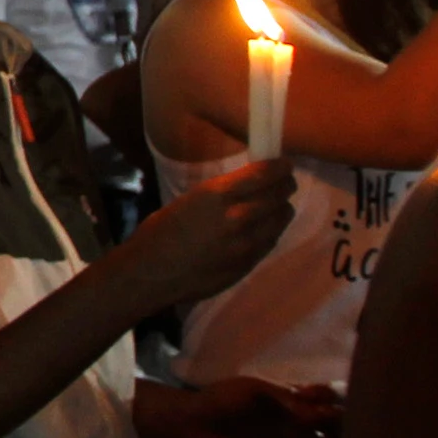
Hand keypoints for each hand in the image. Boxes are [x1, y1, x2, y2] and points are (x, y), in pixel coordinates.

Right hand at [111, 160, 295, 309]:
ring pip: (282, 218)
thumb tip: (248, 187)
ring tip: (273, 207)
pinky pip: (271, 241)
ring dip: (280, 209)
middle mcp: (238, 216)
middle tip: (282, 184)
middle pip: (280, 195)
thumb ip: (224, 194)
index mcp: (218, 194)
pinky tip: (261, 230)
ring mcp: (247, 243)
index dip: (280, 167)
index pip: (265, 174)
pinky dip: (270, 231)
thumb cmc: (160, 231)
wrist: (152, 273)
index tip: (284, 164)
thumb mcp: (191, 199)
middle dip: (284, 186)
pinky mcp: (249, 264)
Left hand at [135, 376, 340, 437]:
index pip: (326, 400)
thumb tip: (313, 413)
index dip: (325, 397)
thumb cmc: (222, 400)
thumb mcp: (252, 389)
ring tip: (298, 435)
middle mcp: (299, 425)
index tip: (308, 393)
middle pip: (338, 429)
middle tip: (320, 419)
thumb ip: (283, 398)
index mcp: (293, 402)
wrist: (197, 424)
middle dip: (337, 424)